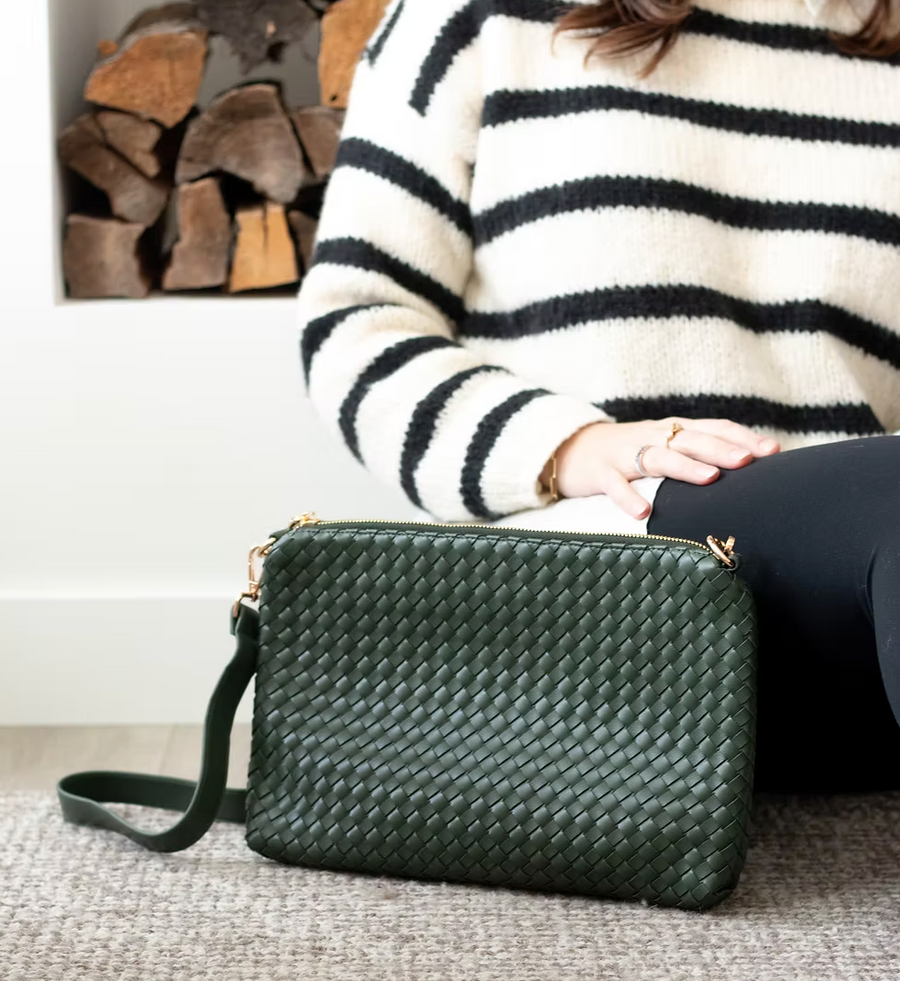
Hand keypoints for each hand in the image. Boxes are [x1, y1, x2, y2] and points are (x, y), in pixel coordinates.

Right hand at [544, 418, 780, 519]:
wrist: (571, 448)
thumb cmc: (628, 452)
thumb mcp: (664, 445)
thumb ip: (697, 452)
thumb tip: (747, 470)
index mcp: (673, 430)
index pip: (714, 428)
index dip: (742, 438)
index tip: (773, 452)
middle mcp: (653, 436)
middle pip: (691, 439)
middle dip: (720, 449)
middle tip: (747, 462)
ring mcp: (625, 454)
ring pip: (658, 456)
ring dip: (685, 467)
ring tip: (709, 479)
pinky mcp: (600, 472)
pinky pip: (614, 484)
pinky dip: (627, 497)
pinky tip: (643, 512)